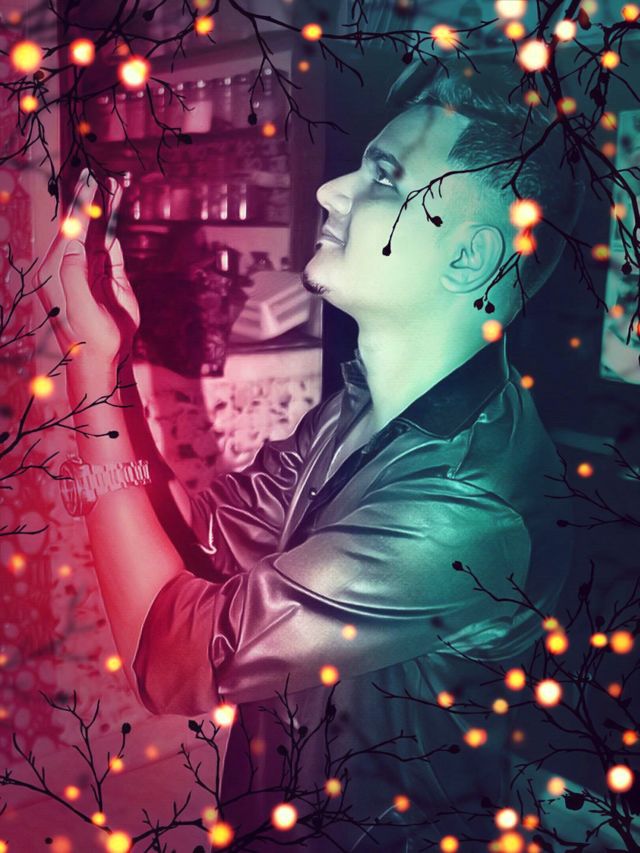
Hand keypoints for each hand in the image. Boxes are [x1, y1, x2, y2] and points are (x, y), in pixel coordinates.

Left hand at [36, 169, 140, 368]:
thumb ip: (74, 276)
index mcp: (56, 270)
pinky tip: (116, 209)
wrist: (105, 358)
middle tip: (95, 173)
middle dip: (89, 199)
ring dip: (104, 208)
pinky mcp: (109, 274)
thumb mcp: (80, 310)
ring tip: (113, 184)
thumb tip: (75, 244)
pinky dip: (114, 224)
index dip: (80, 205)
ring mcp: (90, 268)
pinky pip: (111, 243)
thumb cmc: (90, 339)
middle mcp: (70, 264)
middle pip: (80, 224)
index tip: (90, 182)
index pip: (69, 230)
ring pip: (96, 230)